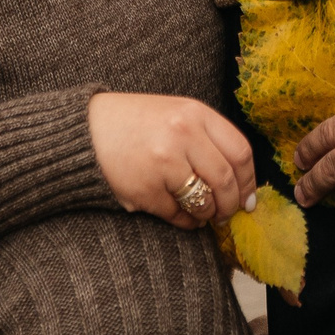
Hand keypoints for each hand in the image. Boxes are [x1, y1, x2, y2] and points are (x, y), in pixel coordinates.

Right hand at [88, 92, 256, 229]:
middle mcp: (182, 134)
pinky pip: (177, 215)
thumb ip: (208, 140)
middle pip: (225, 181)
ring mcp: (163, 162)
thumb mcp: (177, 115)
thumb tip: (241, 183)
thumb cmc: (137, 125)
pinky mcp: (145, 189)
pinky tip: (180, 215)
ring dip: (207, 215)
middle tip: (227, 214)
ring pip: (204, 202)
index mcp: (195, 113)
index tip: (248, 198)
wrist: (85, 131)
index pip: (240, 152)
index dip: (248, 181)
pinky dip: (184, 221)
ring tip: (202, 214)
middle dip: (231, 205)